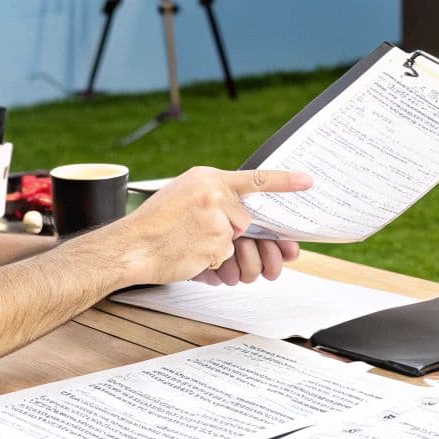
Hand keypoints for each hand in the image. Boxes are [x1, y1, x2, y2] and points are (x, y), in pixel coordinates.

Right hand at [107, 166, 311, 286]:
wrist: (130, 246)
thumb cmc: (154, 225)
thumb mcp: (183, 195)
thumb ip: (214, 198)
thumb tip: (244, 217)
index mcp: (207, 178)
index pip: (255, 178)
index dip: (285, 181)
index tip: (308, 181)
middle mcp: (215, 194)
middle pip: (244, 219)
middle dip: (230, 232)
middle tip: (201, 233)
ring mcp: (217, 218)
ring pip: (235, 240)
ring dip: (217, 248)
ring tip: (188, 242)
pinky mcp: (217, 242)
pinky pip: (225, 257)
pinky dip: (210, 261)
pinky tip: (188, 252)